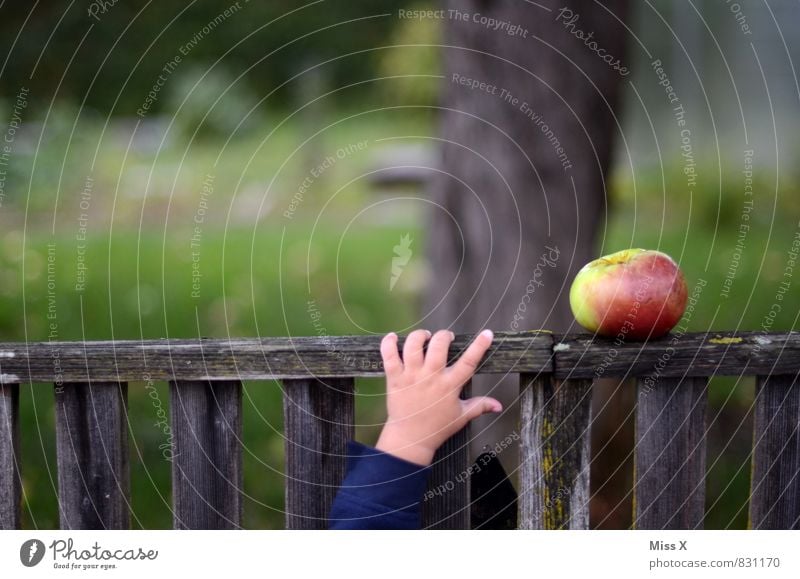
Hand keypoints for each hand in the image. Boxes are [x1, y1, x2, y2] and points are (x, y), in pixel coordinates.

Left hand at [375, 329, 501, 465]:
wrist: (410, 438)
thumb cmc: (437, 427)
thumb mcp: (461, 416)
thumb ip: (480, 406)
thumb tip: (499, 405)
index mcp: (449, 386)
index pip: (468, 362)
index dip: (479, 346)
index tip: (487, 333)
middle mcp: (431, 377)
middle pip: (439, 346)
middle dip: (444, 336)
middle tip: (446, 338)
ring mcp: (411, 376)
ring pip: (413, 346)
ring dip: (420, 336)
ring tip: (425, 337)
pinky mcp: (394, 378)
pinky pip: (389, 356)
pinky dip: (389, 343)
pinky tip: (393, 337)